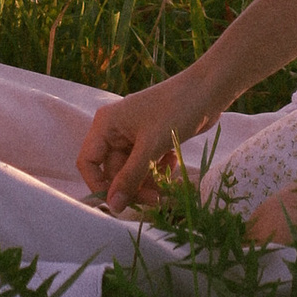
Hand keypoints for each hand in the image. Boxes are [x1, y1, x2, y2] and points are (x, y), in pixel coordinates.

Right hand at [77, 79, 196, 214]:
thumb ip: (130, 177)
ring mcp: (133, 135)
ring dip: (148, 182)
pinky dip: (158, 170)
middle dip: (134, 187)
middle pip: (114, 171)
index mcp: (106, 125)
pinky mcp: (151, 140)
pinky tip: (173, 164)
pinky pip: (146, 165)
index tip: (118, 203)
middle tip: (156, 199)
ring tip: (168, 186)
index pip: (88, 162)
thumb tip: (113, 206)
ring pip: (132, 171)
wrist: (208, 90)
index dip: (99, 185)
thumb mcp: (151, 146)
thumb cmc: (176, 110)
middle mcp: (115, 130)